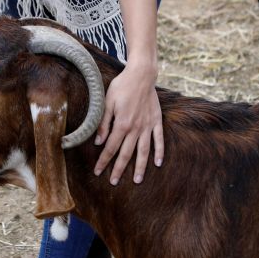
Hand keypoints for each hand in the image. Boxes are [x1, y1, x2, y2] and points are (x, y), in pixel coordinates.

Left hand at [92, 62, 163, 184]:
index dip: (104, 161)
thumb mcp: (107, 103)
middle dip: (119, 169)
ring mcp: (147, 126)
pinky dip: (159, 152)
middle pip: (126, 153)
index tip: (98, 172)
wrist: (141, 75)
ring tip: (137, 180)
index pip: (110, 148)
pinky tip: (158, 163)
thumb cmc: (121, 87)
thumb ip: (103, 124)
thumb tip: (98, 142)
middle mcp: (135, 128)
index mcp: (121, 124)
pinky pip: (159, 140)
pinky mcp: (157, 121)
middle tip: (114, 182)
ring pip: (144, 151)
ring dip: (140, 167)